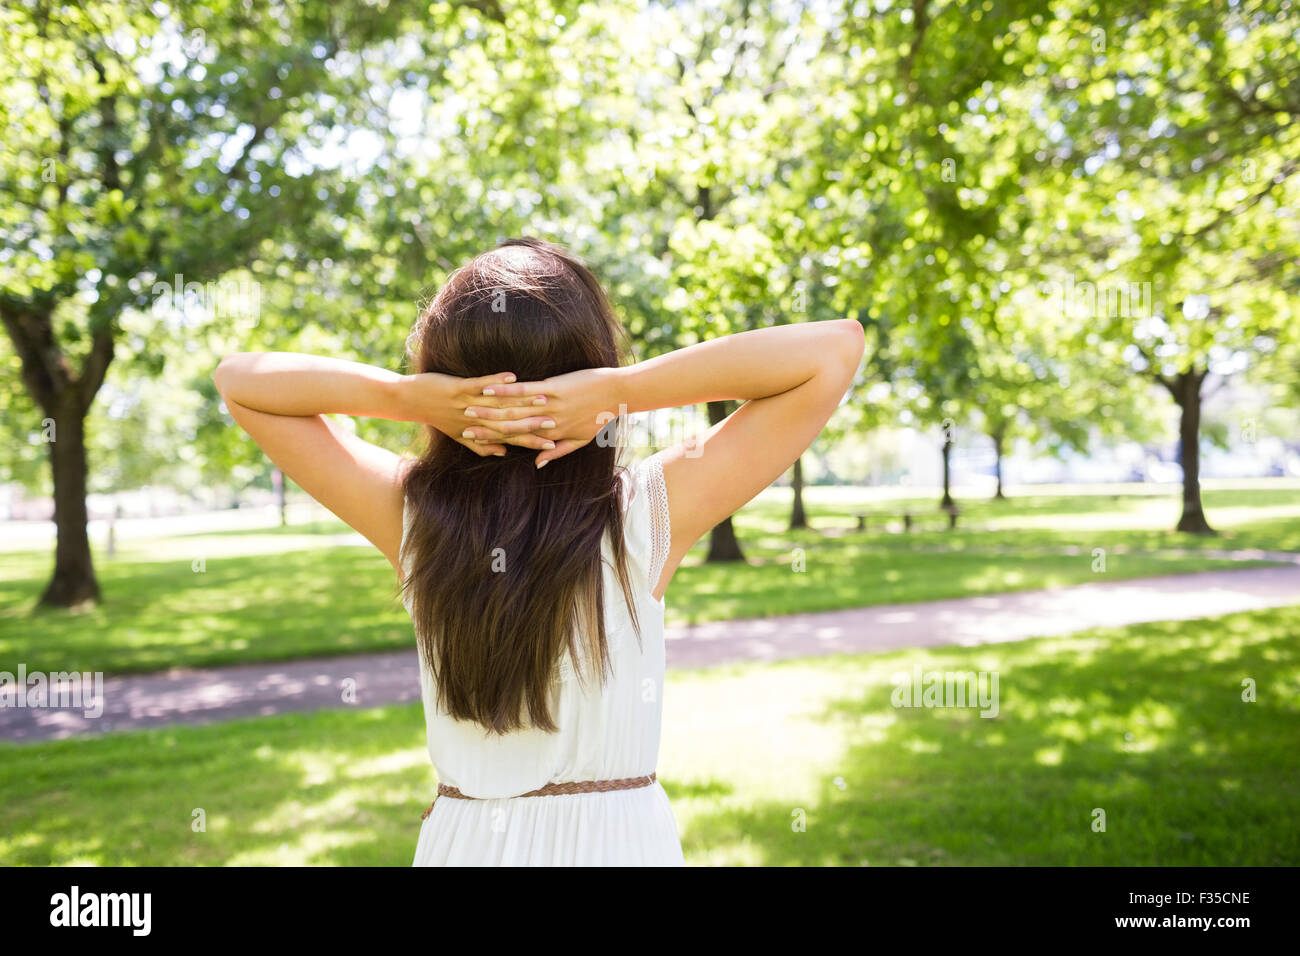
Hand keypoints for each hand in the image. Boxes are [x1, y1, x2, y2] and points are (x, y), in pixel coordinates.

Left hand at [401, 371, 560, 456]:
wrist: (410, 401)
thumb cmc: (437, 415)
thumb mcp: (459, 434)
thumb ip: (482, 445)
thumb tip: (503, 453)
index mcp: (477, 432)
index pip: (509, 438)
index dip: (530, 441)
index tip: (550, 444)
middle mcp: (475, 421)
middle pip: (508, 424)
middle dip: (533, 424)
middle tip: (555, 423)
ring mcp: (467, 405)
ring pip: (498, 406)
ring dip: (521, 402)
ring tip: (543, 398)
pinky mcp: (457, 389)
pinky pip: (479, 386)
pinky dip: (496, 382)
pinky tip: (512, 377)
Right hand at [461, 366, 623, 466]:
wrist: (617, 394)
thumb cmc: (600, 416)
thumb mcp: (580, 439)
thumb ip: (558, 451)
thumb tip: (538, 464)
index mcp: (551, 436)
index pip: (516, 440)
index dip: (494, 441)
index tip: (473, 441)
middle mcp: (547, 424)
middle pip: (510, 428)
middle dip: (484, 428)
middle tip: (462, 427)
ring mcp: (549, 407)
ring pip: (514, 411)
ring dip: (488, 410)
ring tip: (467, 409)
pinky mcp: (553, 389)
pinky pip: (525, 391)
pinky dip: (505, 390)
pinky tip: (489, 388)